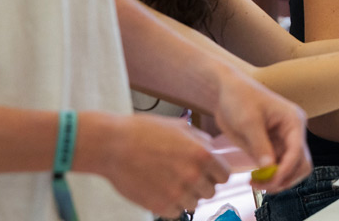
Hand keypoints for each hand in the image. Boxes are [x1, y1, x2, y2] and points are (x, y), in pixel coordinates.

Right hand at [100, 114, 229, 217]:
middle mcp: (194, 175)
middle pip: (211, 192)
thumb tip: (213, 150)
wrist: (114, 146)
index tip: (207, 173)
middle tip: (184, 176)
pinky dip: (170, 205)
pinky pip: (176, 213)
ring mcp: (178, 193)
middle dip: (200, 185)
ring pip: (194, 203)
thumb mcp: (180, 127)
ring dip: (185, 196)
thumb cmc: (145, 132)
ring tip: (169, 181)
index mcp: (203, 154)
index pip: (224, 176)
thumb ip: (202, 140)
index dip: (215, 174)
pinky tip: (159, 190)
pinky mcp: (161, 206)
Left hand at [212, 72, 311, 192]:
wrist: (227, 91)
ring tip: (257, 184)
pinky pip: (278, 169)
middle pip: (301, 164)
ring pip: (292, 170)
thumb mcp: (248, 121)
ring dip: (279, 181)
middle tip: (263, 186)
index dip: (286, 169)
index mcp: (293, 121)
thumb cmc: (240, 97)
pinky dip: (270, 178)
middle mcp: (293, 133)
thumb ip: (260, 145)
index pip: (297, 151)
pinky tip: (254, 180)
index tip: (270, 181)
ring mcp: (283, 142)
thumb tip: (269, 168)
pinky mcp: (272, 149)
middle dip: (286, 178)